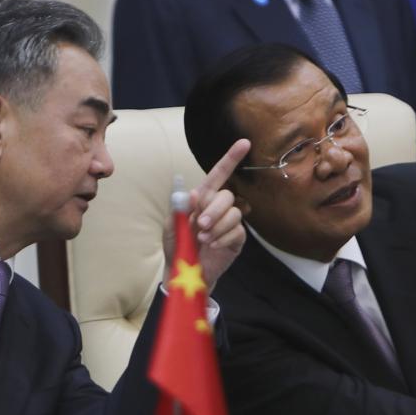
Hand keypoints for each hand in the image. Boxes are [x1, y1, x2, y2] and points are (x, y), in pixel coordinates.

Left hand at [165, 139, 250, 292]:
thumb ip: (180, 209)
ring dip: (217, 226)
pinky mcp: (236, 239)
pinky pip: (237, 231)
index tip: (244, 143)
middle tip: (199, 225)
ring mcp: (229, 223)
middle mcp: (218, 208)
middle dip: (213, 210)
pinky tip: (212, 246)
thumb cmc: (177, 246)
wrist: (184, 272)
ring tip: (203, 239)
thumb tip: (193, 193)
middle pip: (226, 196)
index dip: (231, 159)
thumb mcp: (171, 226)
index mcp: (202, 199)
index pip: (218, 175)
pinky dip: (222, 238)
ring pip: (234, 214)